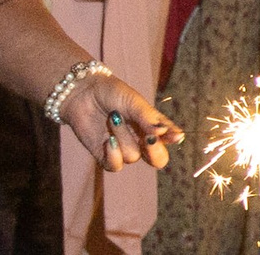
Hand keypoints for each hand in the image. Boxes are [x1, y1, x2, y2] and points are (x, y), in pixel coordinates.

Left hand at [63, 71, 180, 172]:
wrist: (83, 93)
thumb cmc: (112, 93)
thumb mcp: (134, 102)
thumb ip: (148, 119)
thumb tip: (164, 133)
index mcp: (152, 125)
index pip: (169, 137)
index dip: (174, 139)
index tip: (176, 137)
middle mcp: (141, 140)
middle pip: (157, 159)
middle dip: (155, 151)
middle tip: (149, 138)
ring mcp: (123, 149)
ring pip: (132, 156)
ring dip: (123, 136)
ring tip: (113, 117)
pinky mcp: (105, 157)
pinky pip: (115, 166)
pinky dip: (113, 155)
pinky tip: (109, 140)